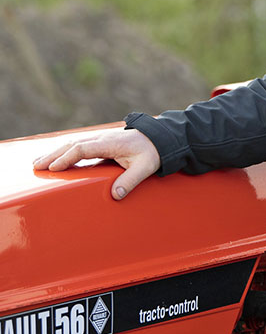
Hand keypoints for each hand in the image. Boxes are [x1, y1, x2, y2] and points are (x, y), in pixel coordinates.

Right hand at [33, 128, 161, 200]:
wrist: (160, 138)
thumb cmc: (152, 152)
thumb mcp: (145, 167)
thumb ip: (131, 180)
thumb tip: (116, 195)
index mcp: (110, 143)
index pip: (83, 148)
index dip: (67, 158)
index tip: (53, 168)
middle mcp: (102, 139)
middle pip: (72, 145)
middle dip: (53, 155)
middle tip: (36, 167)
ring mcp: (100, 139)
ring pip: (73, 144)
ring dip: (55, 152)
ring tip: (38, 163)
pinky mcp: (101, 143)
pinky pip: (78, 146)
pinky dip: (64, 151)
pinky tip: (54, 159)